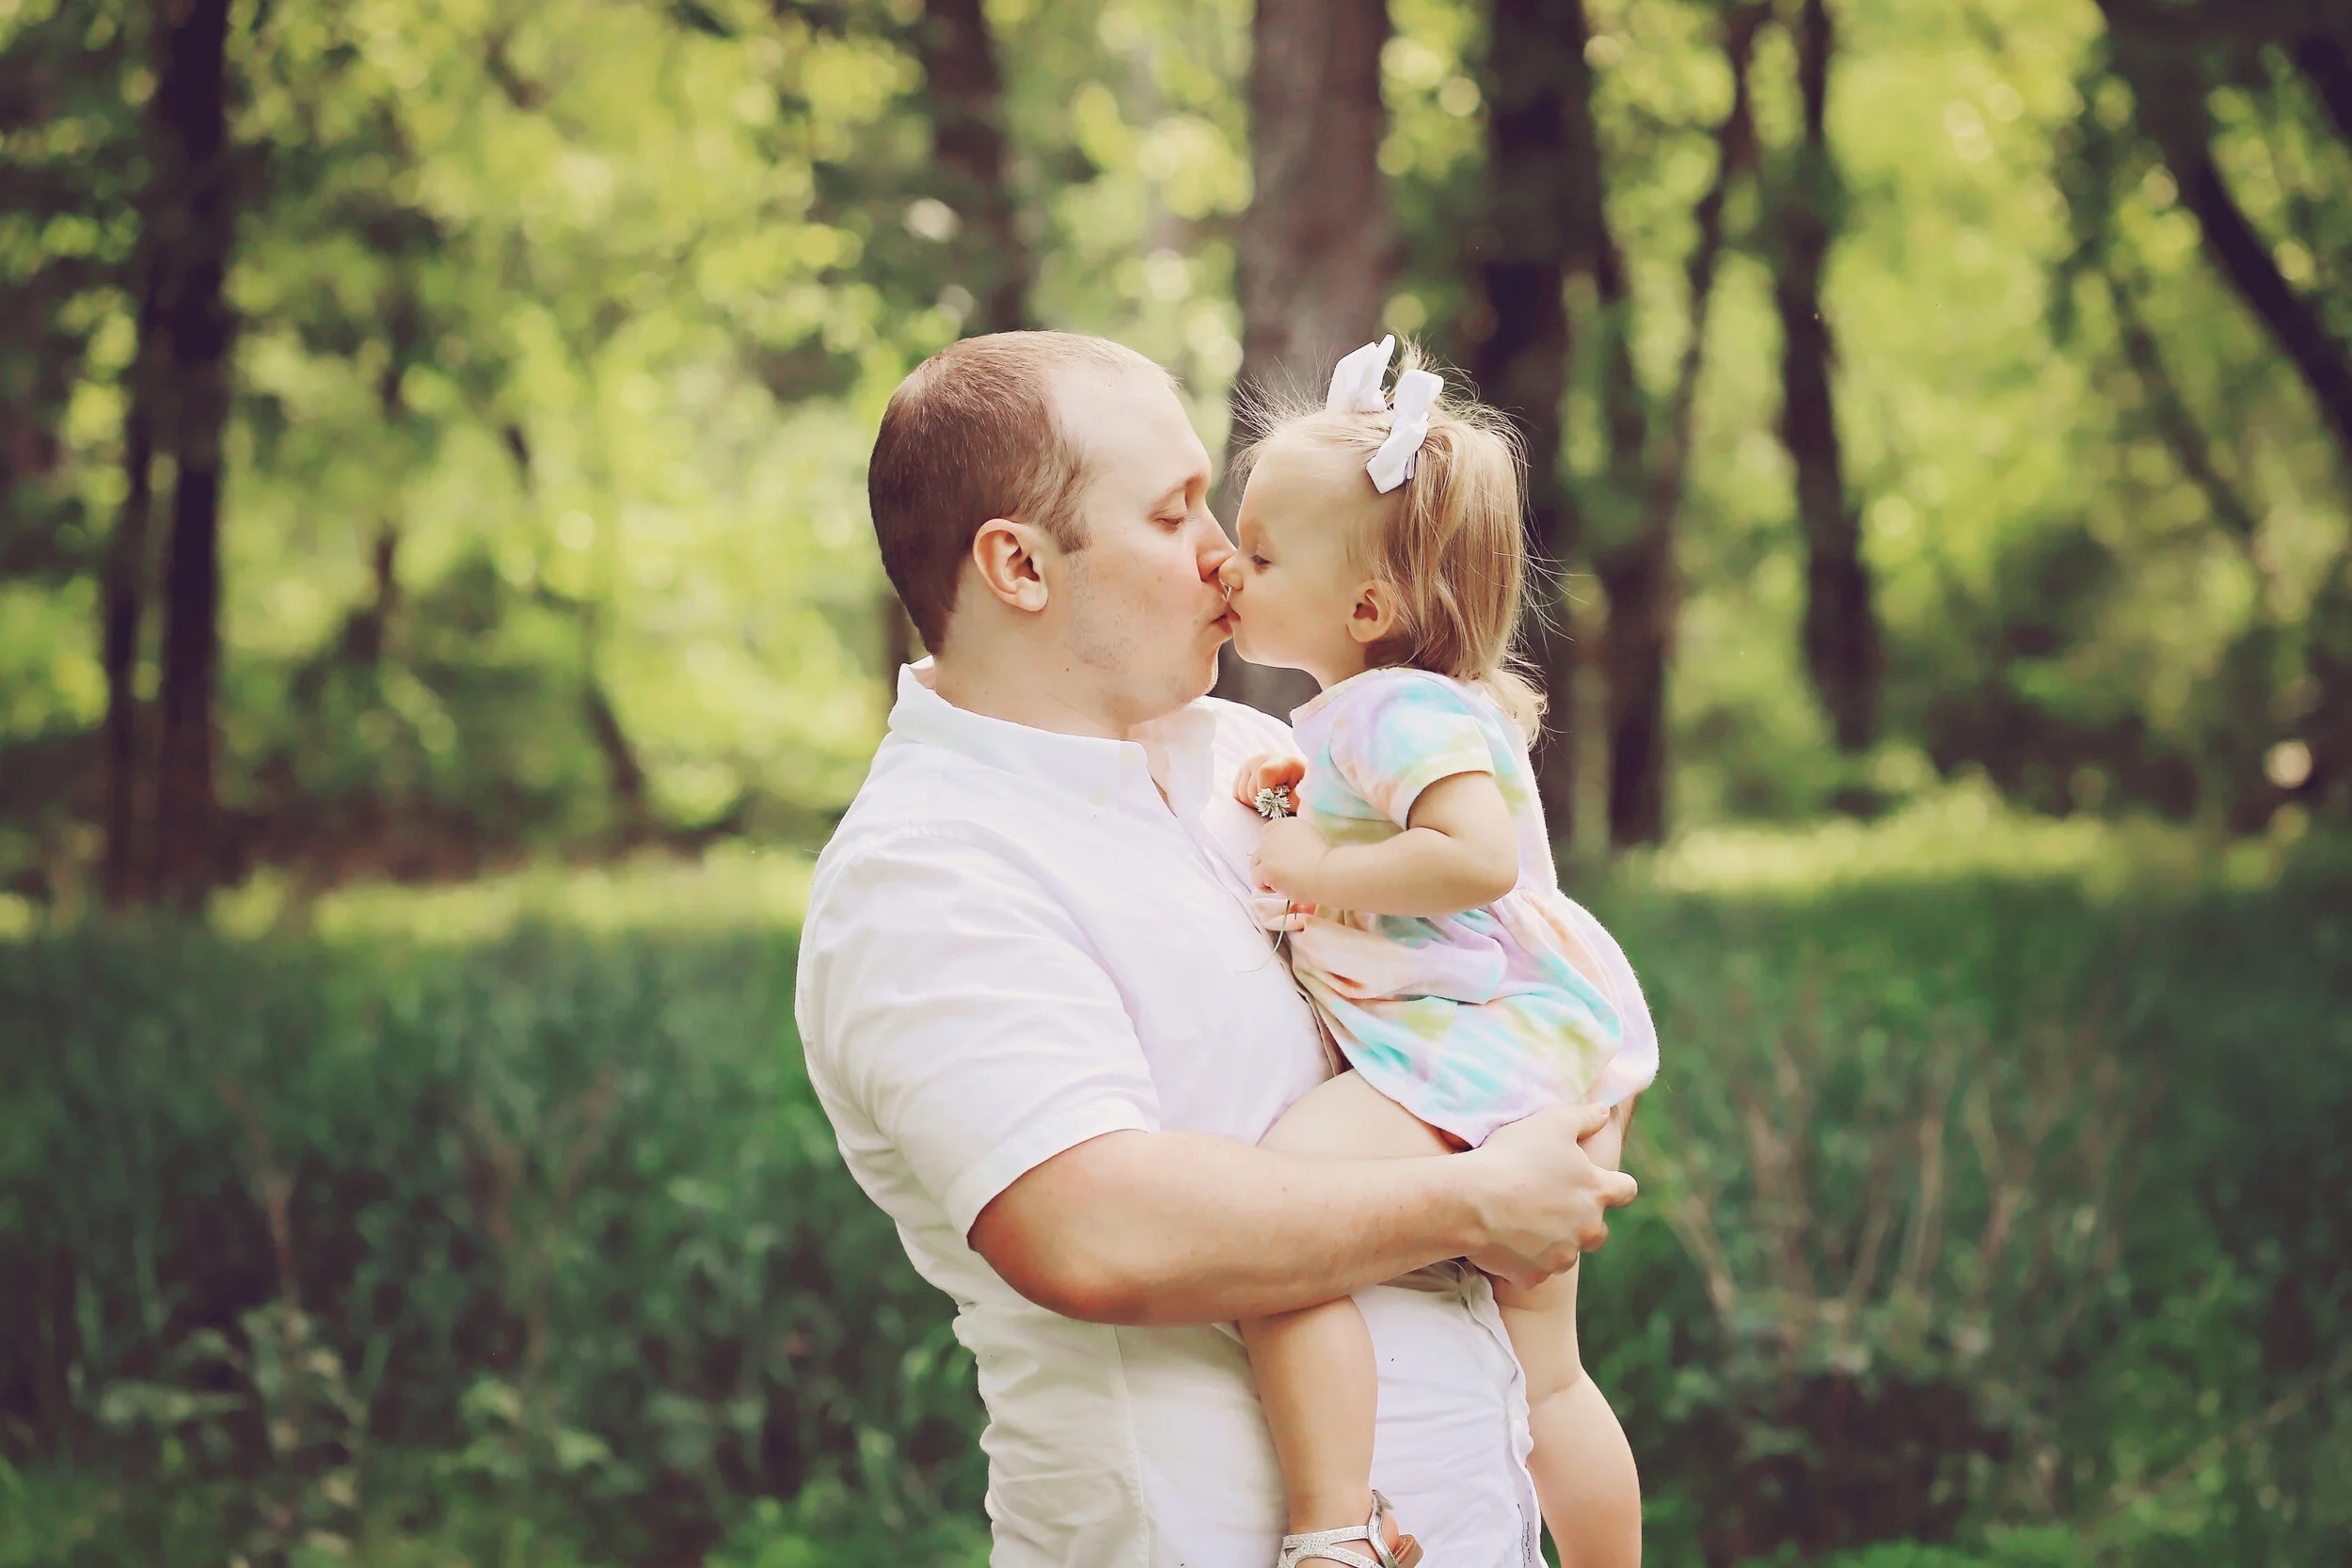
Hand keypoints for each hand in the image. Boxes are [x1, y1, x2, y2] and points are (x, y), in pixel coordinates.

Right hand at [1233, 751, 1305, 811]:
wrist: (1296, 774)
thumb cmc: (1302, 785)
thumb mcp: (1306, 793)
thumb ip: (1295, 800)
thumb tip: (1279, 802)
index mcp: (1281, 761)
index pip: (1264, 772)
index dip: (1266, 792)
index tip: (1276, 801)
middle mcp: (1261, 759)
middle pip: (1251, 789)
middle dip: (1263, 803)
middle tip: (1276, 804)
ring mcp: (1249, 765)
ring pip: (1241, 794)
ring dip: (1254, 803)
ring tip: (1269, 800)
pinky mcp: (1241, 772)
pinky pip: (1236, 793)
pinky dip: (1247, 800)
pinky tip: (1260, 797)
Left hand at [1250, 816, 1329, 900]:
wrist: (1328, 872)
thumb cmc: (1327, 861)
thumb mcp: (1312, 839)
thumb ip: (1294, 841)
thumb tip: (1287, 855)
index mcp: (1288, 823)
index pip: (1268, 830)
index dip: (1271, 846)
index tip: (1281, 858)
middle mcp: (1274, 834)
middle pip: (1260, 850)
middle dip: (1268, 862)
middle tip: (1285, 874)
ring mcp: (1267, 850)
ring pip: (1255, 864)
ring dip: (1266, 874)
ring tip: (1284, 882)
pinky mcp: (1265, 868)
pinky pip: (1256, 880)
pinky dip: (1266, 887)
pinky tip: (1281, 888)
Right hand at [1458, 1102, 1638, 1289]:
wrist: (1471, 1201)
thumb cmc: (1513, 1156)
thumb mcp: (1552, 1121)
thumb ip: (1586, 1116)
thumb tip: (1605, 1112)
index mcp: (1596, 1192)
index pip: (1626, 1190)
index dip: (1614, 1183)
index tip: (1598, 1180)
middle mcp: (1587, 1229)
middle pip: (1598, 1230)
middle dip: (1582, 1219)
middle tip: (1551, 1203)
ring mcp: (1561, 1257)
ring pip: (1565, 1252)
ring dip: (1552, 1240)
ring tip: (1521, 1220)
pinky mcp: (1533, 1276)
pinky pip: (1533, 1270)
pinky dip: (1523, 1259)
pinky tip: (1503, 1239)